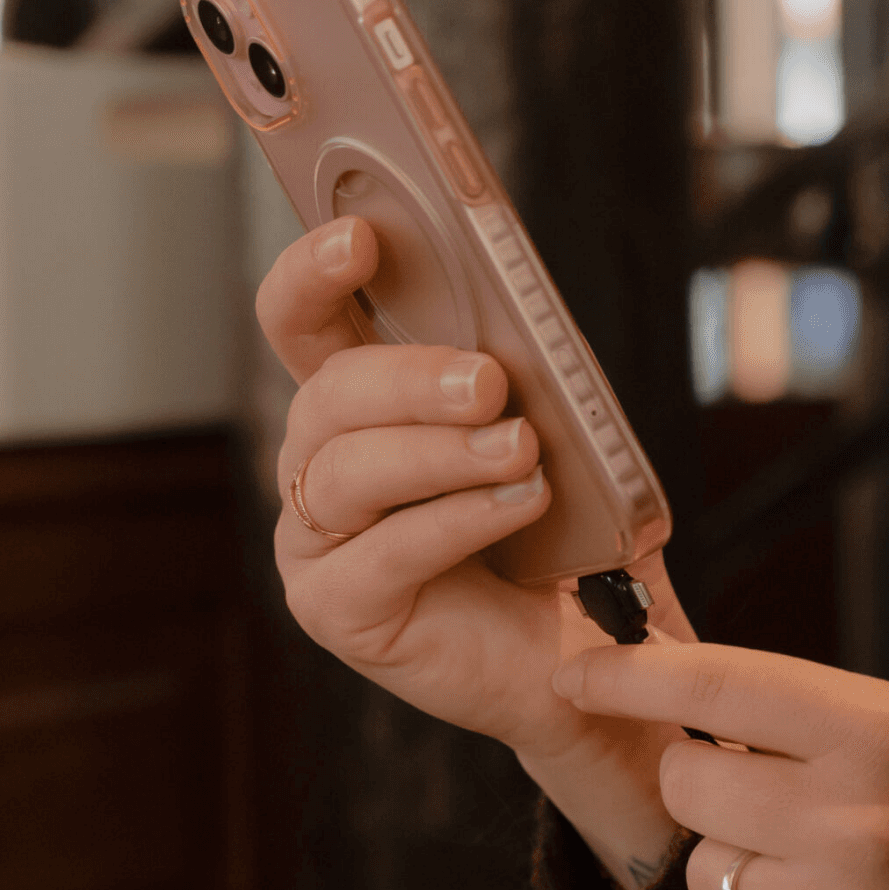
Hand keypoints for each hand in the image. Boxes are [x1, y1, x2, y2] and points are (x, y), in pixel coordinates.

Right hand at [259, 218, 693, 883]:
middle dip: (407, 376)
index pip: (302, 321)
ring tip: (519, 450)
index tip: (361, 234)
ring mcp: (317, 542)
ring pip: (346, 472)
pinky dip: (454, 521)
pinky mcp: (336, 609)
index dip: (313, 273)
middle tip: (488, 379)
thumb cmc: (560, 538)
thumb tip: (508, 333)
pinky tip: (517, 505)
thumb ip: (516, 380)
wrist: (586, 655)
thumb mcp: (549, 438)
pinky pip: (381, 553)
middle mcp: (320, 468)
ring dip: (439, 452)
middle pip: (326, 394)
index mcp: (358, 407)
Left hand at [552, 641, 888, 889]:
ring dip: (739, 870)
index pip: (719, 687)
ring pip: (703, 873)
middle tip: (769, 801)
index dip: (632, 675)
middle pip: (687, 786)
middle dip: (707, 790)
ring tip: (819, 873)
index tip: (578, 672)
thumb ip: (803, 718)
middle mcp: (852, 819)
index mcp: (873, 735)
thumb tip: (663, 669)